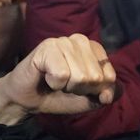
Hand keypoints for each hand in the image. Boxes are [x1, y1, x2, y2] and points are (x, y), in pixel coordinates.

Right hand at [0, 35, 119, 124]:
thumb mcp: (89, 99)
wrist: (29, 99)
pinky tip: (46, 77)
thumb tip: (108, 96)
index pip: (110, 77)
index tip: (79, 88)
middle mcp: (81, 40)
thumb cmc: (60, 95)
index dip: (94, 91)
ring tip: (56, 81)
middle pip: (95, 77)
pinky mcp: (47, 46)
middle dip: (80, 89)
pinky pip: (62, 74)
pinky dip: (54, 84)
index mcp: (95, 49)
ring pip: (80, 76)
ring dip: (66, 87)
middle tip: (64, 85)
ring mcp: (63, 41)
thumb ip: (106, 96)